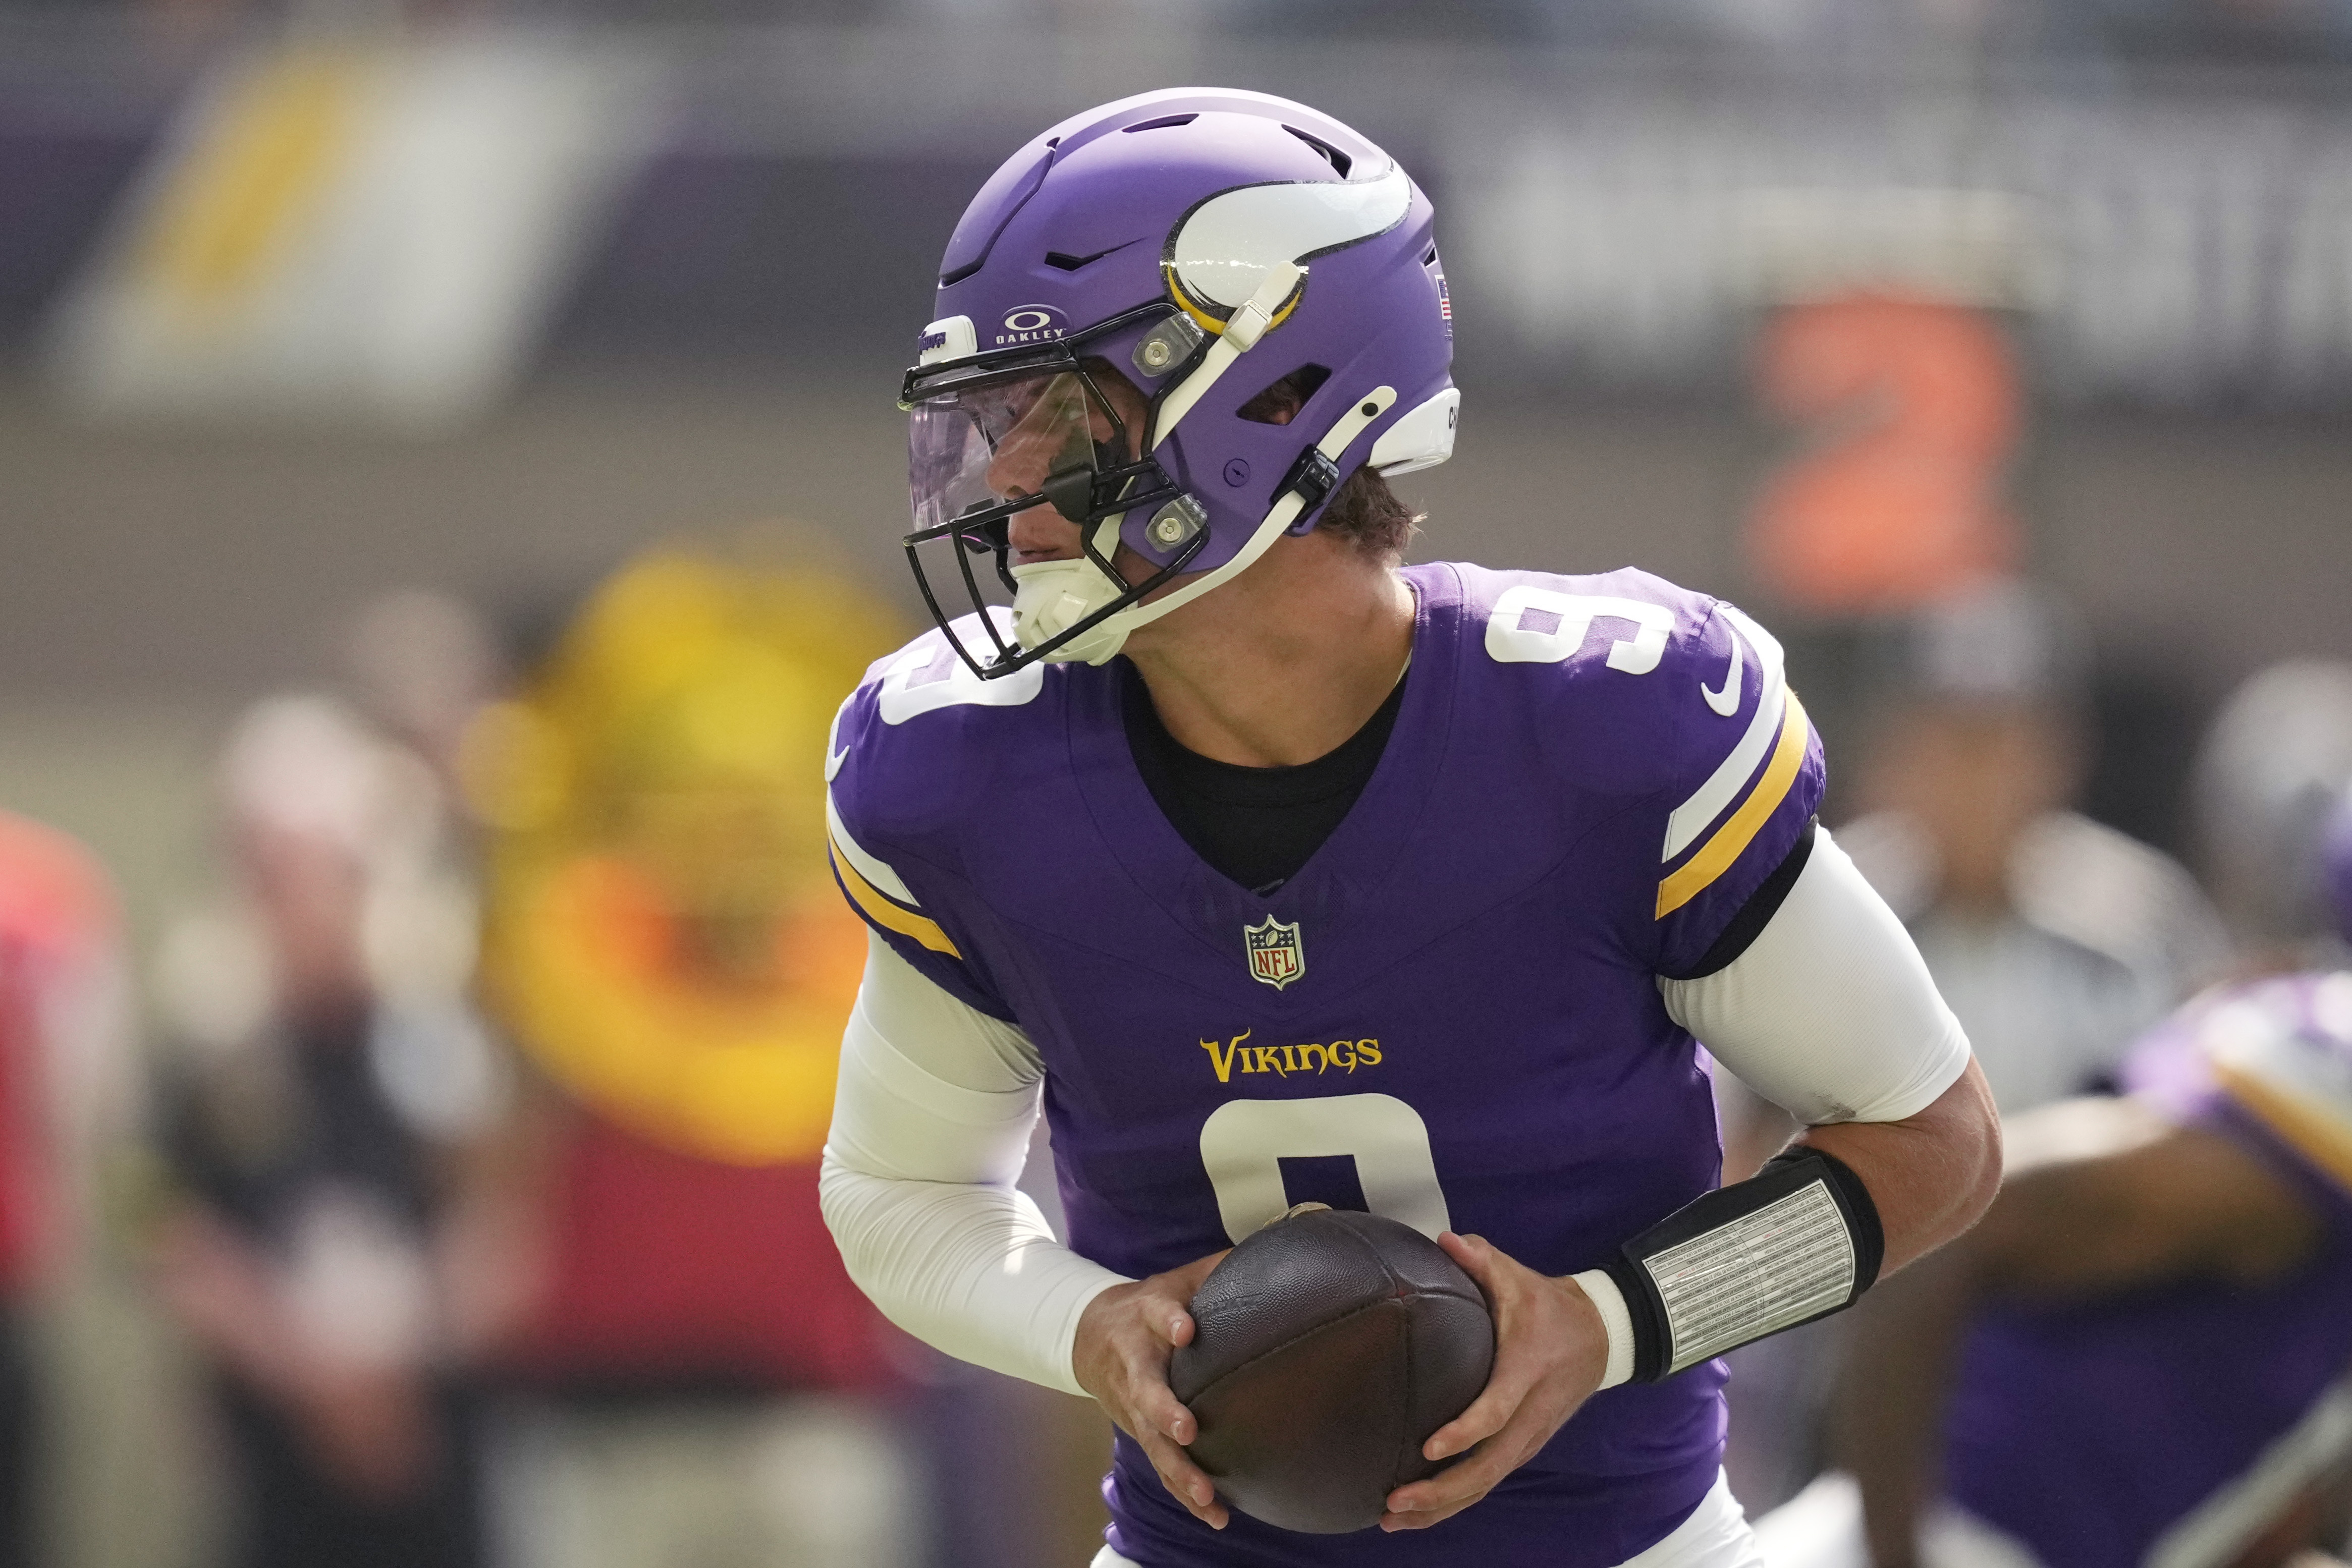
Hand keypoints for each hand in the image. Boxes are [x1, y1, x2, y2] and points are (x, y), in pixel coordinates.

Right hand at [1072, 1248, 1230, 1528]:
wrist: (1091, 1338)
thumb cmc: (1151, 1306)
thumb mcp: (1177, 1279)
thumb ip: (1220, 1267)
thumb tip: (1284, 1241)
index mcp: (1145, 1319)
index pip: (1155, 1313)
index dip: (1168, 1319)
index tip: (1185, 1328)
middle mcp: (1136, 1367)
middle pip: (1145, 1393)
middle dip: (1164, 1412)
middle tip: (1186, 1429)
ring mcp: (1135, 1407)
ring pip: (1153, 1443)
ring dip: (1179, 1471)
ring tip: (1207, 1496)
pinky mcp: (1143, 1434)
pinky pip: (1164, 1469)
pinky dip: (1186, 1493)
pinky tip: (1217, 1515)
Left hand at [1380, 1232, 1608, 1532]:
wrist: (1598, 1335)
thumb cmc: (1547, 1305)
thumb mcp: (1518, 1278)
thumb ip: (1481, 1260)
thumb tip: (1445, 1240)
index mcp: (1526, 1371)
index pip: (1497, 1410)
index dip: (1465, 1431)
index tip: (1428, 1446)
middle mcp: (1530, 1415)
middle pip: (1488, 1466)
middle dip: (1441, 1491)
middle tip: (1394, 1501)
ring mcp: (1529, 1437)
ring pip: (1486, 1484)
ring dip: (1441, 1507)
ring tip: (1392, 1518)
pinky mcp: (1523, 1448)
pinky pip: (1488, 1482)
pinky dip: (1454, 1503)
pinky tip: (1418, 1514)